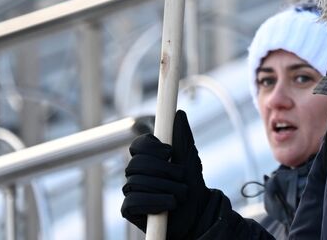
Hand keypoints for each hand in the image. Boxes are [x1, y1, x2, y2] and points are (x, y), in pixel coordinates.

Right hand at [121, 110, 223, 238]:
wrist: (197, 212)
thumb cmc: (192, 184)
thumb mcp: (190, 158)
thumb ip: (183, 136)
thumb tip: (178, 113)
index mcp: (149, 157)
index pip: (138, 145)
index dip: (151, 146)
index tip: (169, 151)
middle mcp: (137, 172)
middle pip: (136, 163)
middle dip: (163, 169)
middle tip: (181, 175)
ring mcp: (132, 190)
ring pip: (136, 182)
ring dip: (165, 188)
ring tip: (181, 194)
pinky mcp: (130, 210)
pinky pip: (133, 201)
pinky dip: (154, 201)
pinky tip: (169, 204)